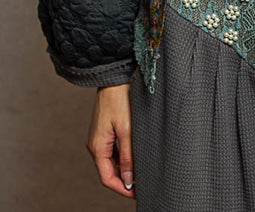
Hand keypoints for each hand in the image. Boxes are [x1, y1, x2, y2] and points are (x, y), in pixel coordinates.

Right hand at [86, 83, 134, 198]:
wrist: (115, 76)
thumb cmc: (120, 99)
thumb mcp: (127, 130)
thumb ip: (127, 156)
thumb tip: (128, 180)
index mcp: (97, 146)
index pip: (107, 178)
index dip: (122, 189)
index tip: (136, 194)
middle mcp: (95, 144)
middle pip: (108, 171)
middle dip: (124, 180)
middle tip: (142, 184)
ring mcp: (100, 137)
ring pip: (111, 161)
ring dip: (124, 168)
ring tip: (141, 171)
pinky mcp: (105, 130)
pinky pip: (113, 150)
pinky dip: (123, 157)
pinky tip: (135, 156)